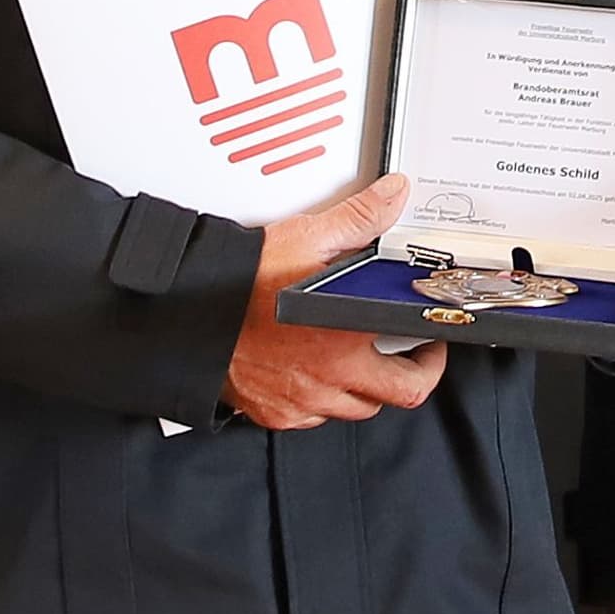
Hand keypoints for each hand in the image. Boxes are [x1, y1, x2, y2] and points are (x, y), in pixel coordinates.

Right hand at [222, 173, 449, 429]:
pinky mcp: (271, 412)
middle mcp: (326, 381)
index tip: (428, 340)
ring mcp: (298, 402)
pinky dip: (319, 398)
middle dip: (406, 377)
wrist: (184, 312)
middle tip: (407, 354)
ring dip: (362, 387)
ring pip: (350, 409)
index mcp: (345, 343)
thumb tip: (392, 197)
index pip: (413, 378)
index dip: (430, 360)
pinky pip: (310, 416)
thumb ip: (358, 219)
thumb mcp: (306, 239)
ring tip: (358, 356)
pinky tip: (313, 370)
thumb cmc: (238, 282)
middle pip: (389, 399)